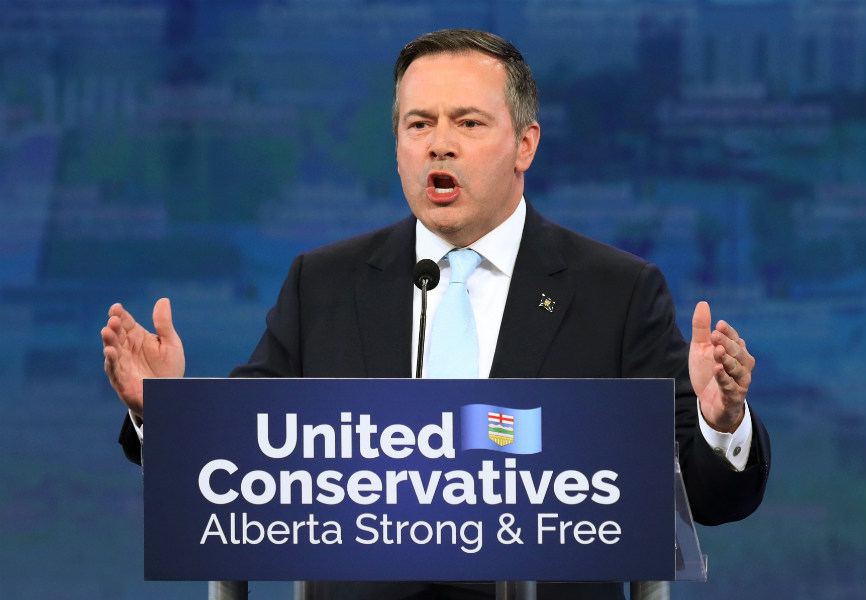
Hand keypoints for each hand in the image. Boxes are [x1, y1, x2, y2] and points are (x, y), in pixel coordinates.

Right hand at [101, 298, 184, 419]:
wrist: (170, 395)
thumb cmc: (168, 368)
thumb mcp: (170, 343)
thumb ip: (164, 324)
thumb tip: (163, 299)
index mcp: (136, 337)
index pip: (125, 322)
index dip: (119, 315)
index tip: (116, 307)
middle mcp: (126, 349)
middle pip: (116, 335)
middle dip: (113, 327)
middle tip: (113, 319)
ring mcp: (122, 364)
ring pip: (111, 351)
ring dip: (109, 342)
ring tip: (107, 331)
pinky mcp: (122, 380)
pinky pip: (115, 370)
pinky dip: (112, 361)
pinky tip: (110, 352)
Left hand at [689, 301, 753, 432]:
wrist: (709, 402)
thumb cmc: (708, 372)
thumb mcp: (701, 348)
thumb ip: (702, 329)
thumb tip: (702, 303)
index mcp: (736, 352)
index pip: (735, 339)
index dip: (728, 332)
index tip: (718, 325)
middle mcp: (743, 365)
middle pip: (738, 352)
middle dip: (727, 344)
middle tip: (715, 335)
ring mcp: (740, 381)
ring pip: (736, 369)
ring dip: (727, 360)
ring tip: (717, 351)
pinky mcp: (733, 396)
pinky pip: (730, 386)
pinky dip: (724, 377)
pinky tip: (717, 369)